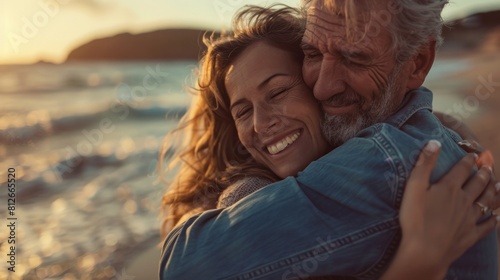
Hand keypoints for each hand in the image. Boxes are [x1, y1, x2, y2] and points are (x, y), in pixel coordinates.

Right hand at [397, 140, 497, 277]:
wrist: (425, 251)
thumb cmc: (415, 219)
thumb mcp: (414, 188)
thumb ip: (424, 164)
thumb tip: (435, 142)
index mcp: (449, 187)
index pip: (462, 169)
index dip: (468, 160)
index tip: (473, 154)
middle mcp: (463, 200)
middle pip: (477, 183)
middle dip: (483, 173)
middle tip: (488, 166)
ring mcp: (469, 218)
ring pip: (486, 201)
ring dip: (493, 191)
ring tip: (498, 184)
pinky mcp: (471, 234)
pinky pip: (487, 225)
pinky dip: (493, 220)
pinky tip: (497, 217)